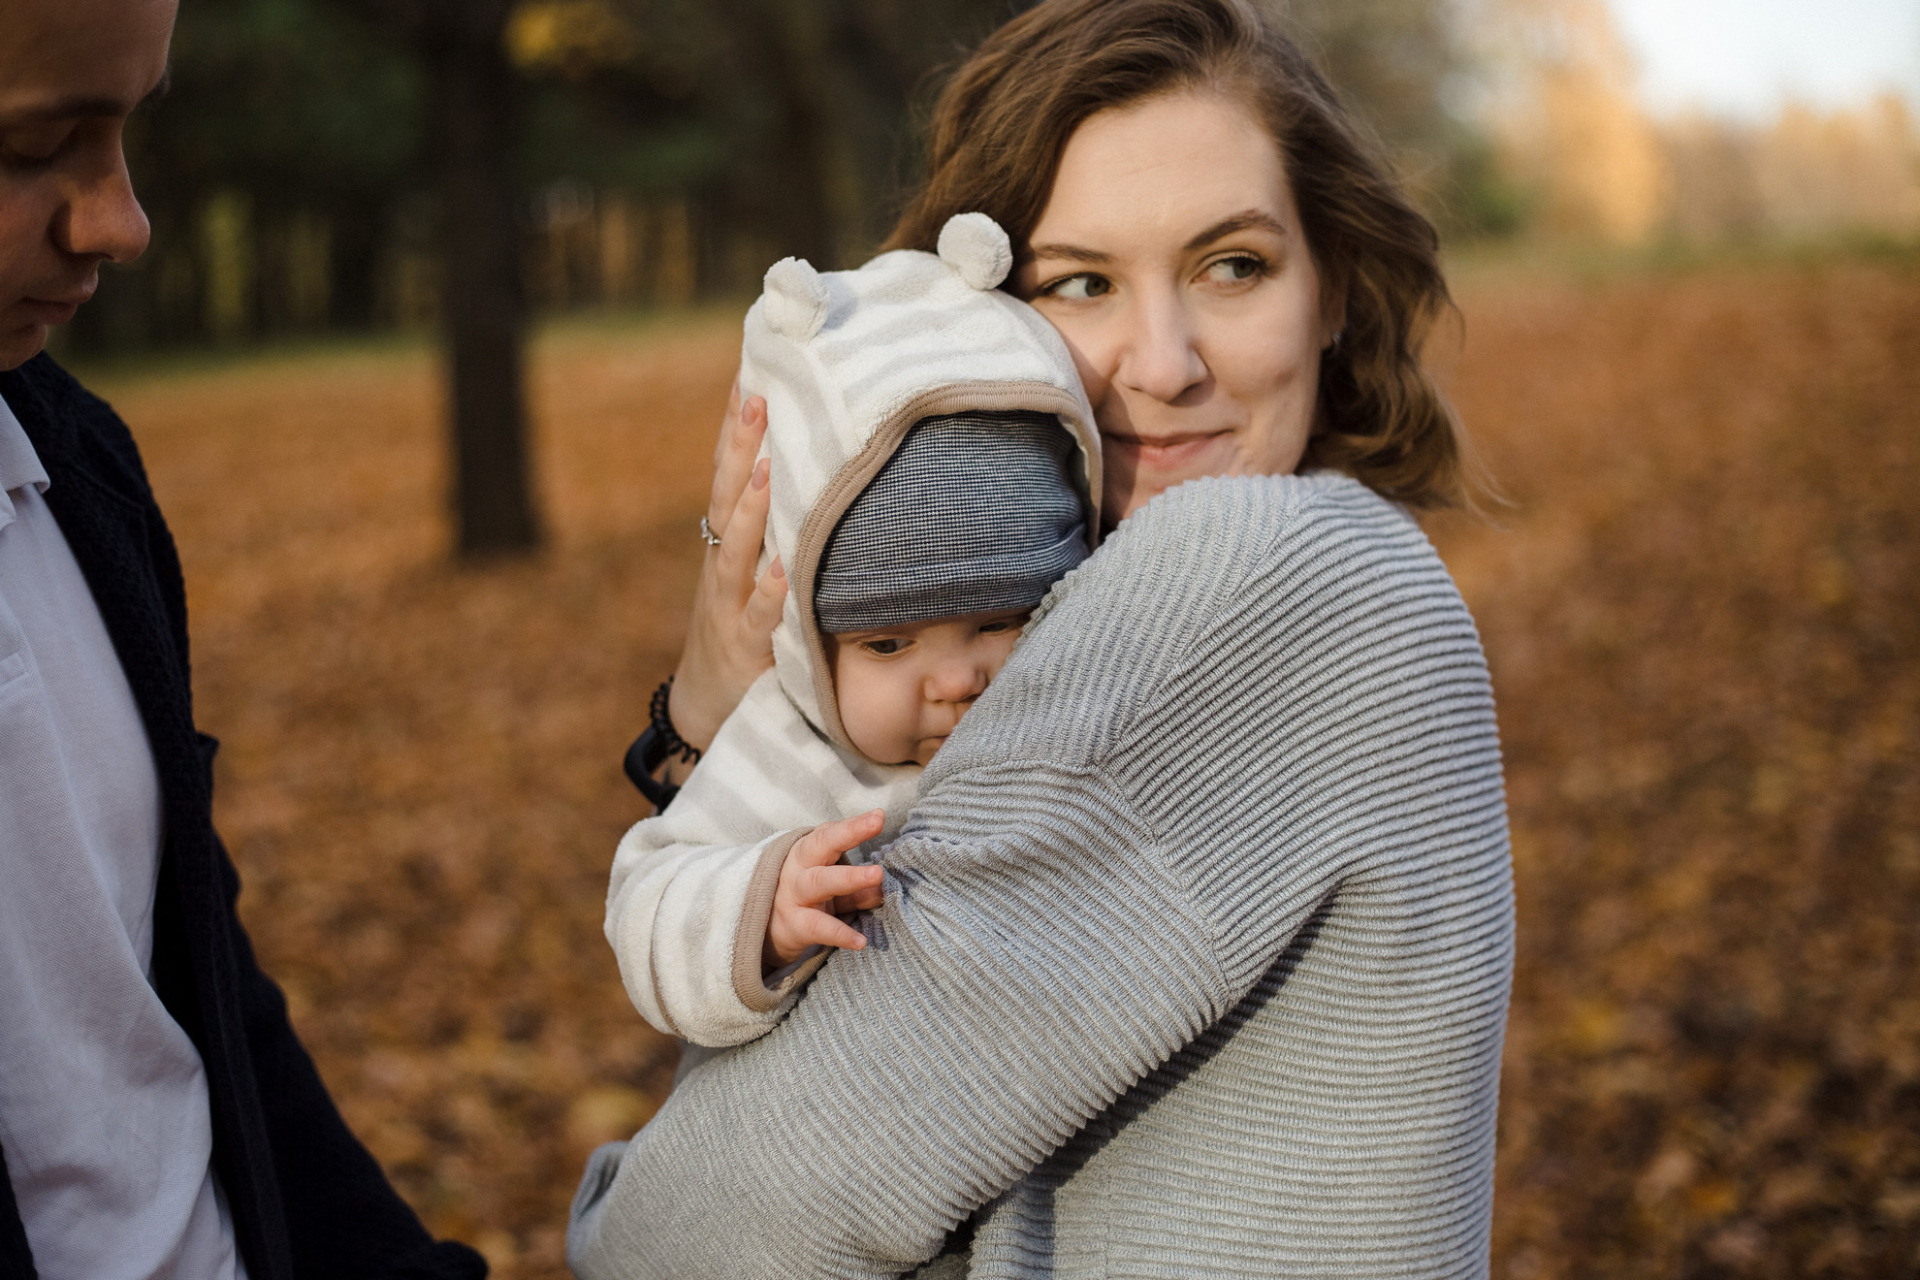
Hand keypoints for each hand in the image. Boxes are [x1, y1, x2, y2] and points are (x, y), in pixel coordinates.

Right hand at [669, 377, 787, 755]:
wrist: (709, 705)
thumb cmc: (745, 628)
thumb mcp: (757, 573)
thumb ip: (779, 529)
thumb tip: (812, 474)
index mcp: (728, 545)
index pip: (728, 477)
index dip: (735, 430)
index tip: (749, 377)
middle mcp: (723, 568)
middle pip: (726, 500)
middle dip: (739, 448)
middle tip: (757, 397)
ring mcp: (729, 608)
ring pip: (736, 553)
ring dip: (750, 511)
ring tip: (764, 469)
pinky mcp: (746, 650)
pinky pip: (760, 619)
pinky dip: (769, 594)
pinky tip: (783, 569)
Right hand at [763, 810, 887, 974]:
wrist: (762, 931)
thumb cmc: (804, 900)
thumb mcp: (829, 888)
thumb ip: (856, 888)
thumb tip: (883, 888)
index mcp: (807, 852)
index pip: (830, 833)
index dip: (854, 824)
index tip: (878, 816)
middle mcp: (798, 868)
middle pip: (820, 845)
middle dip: (849, 833)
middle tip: (876, 824)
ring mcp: (793, 895)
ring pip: (819, 881)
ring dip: (850, 877)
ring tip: (878, 875)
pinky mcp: (793, 925)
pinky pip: (818, 927)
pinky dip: (840, 933)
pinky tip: (860, 941)